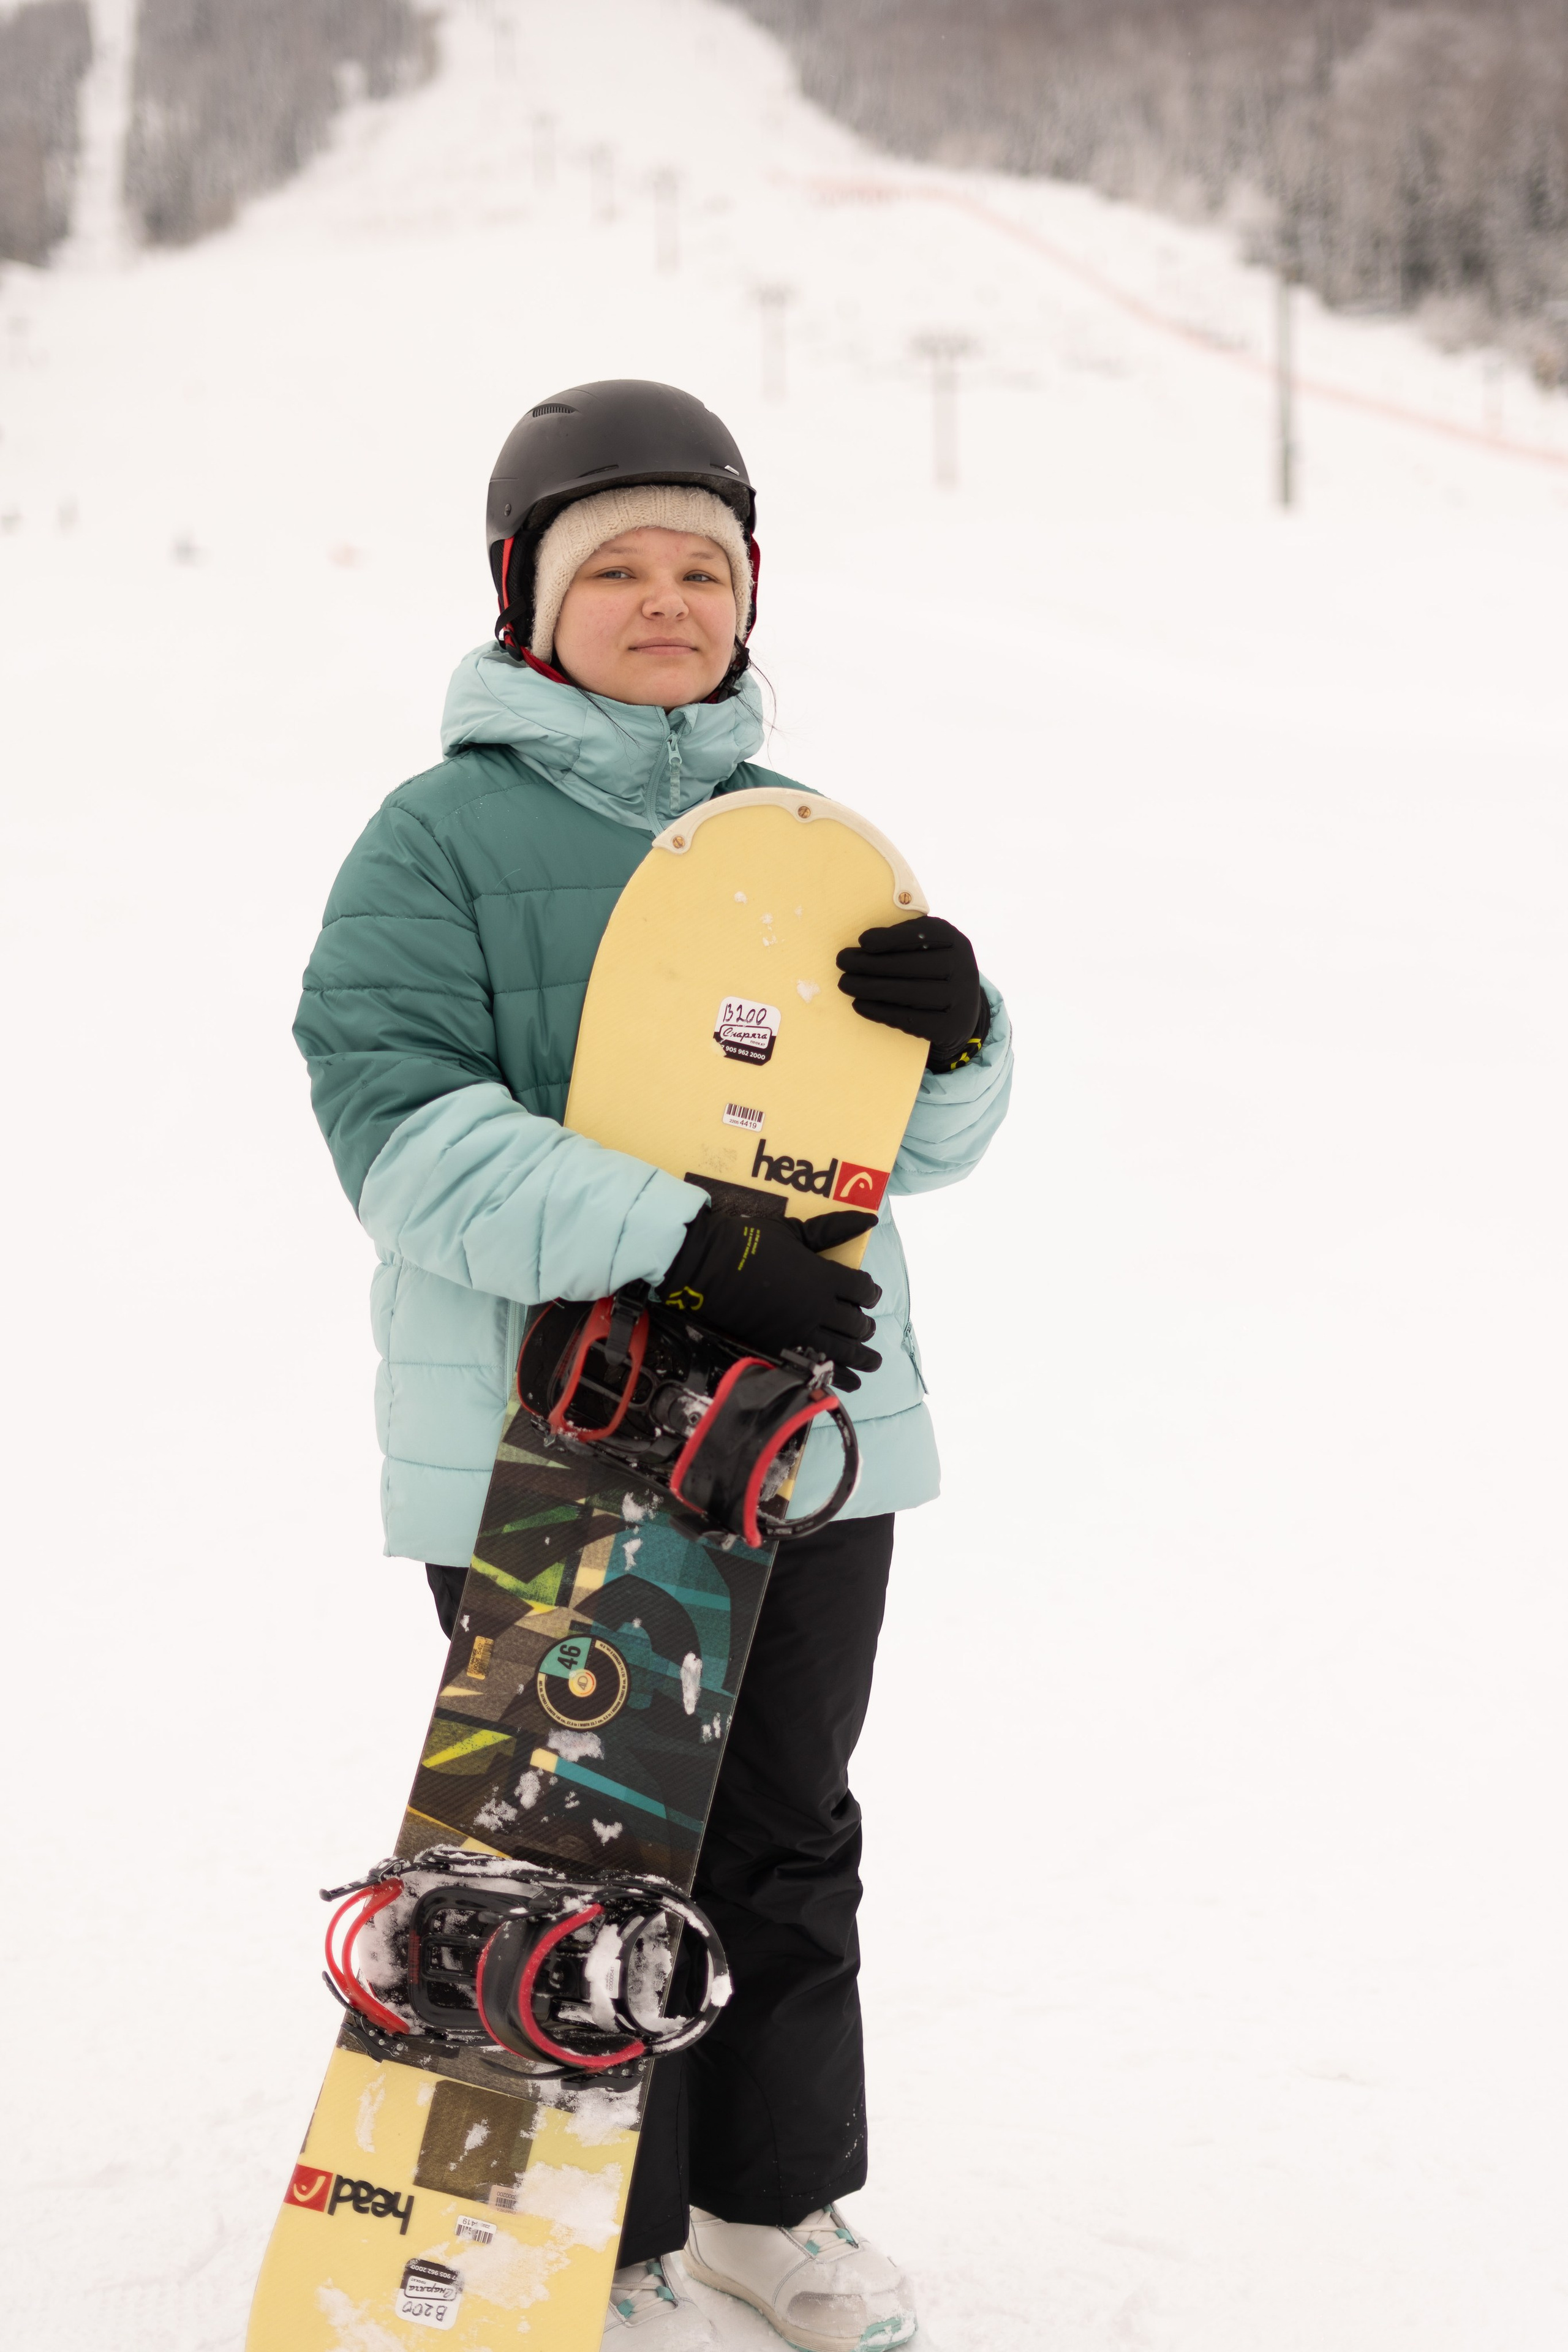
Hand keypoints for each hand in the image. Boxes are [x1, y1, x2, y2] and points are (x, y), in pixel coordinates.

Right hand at [658, 1206, 881, 1388]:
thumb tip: (869, 1219)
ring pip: (843, 1352)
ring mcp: (798, 1332)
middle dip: (866, 1327)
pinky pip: (815, 1369)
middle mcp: (816, 1308)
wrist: (707, 1267)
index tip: (869, 1294)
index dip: (870, 1292)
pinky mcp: (779, 1348)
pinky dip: (835, 1378)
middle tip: (866, 1327)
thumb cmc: (749, 1242)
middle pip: (856, 1324)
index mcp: (822, 1276)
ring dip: (862, 1358)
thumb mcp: (792, 1230)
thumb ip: (832, 1229)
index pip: (862, 1289)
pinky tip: (847, 1383)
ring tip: (872, 1363)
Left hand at [835, 915, 987, 1070]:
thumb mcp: (926, 947)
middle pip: (911, 965)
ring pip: (908, 993)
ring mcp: (959, 999)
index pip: (922, 935)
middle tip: (843, 963)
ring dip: (870, 988)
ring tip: (845, 984)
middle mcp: (962, 967)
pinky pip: (910, 1020)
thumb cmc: (931, 970)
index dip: (891, 938)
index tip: (863, 941)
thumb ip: (903, 939)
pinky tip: (859, 1004)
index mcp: (954, 940)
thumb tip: (863, 945)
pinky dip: (880, 1012)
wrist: (960, 1010)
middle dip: (871, 964)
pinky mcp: (950, 1027)